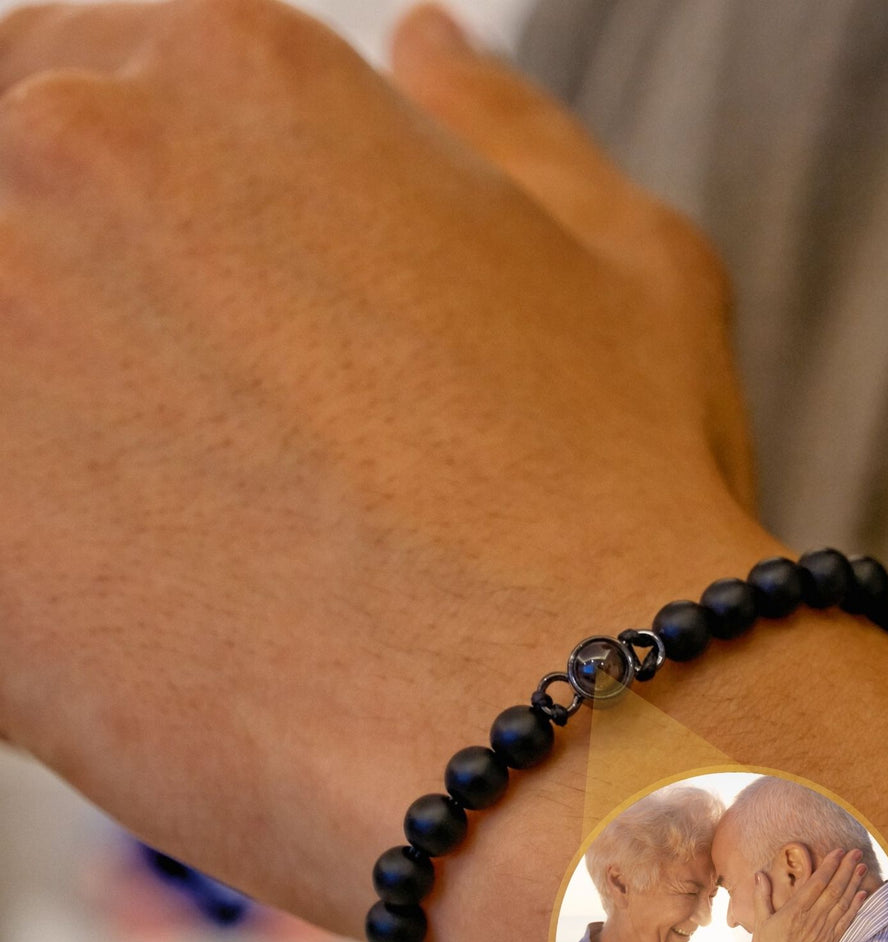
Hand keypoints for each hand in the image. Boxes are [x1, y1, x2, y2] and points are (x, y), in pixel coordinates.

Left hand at [0, 0, 762, 932]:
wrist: (581, 728)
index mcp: (245, 77)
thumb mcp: (628, 269)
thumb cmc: (621, 502)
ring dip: (47, 442)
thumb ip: (508, 135)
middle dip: (71, 316)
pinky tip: (145, 619)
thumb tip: (429, 45)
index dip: (135, 228)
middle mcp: (84, 156)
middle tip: (193, 446)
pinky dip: (26, 569)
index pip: (81, 86)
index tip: (185, 326)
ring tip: (179, 545)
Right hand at [748, 849, 868, 941]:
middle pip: (834, 889)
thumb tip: (760, 874)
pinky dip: (856, 907)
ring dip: (854, 884)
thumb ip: (762, 895)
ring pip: (842, 903)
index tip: (838, 852)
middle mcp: (812, 919)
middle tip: (856, 853)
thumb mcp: (760, 920)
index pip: (816, 883)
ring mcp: (823, 931)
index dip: (829, 866)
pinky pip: (846, 921)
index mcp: (794, 911)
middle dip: (846, 869)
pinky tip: (862, 894)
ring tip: (862, 867)